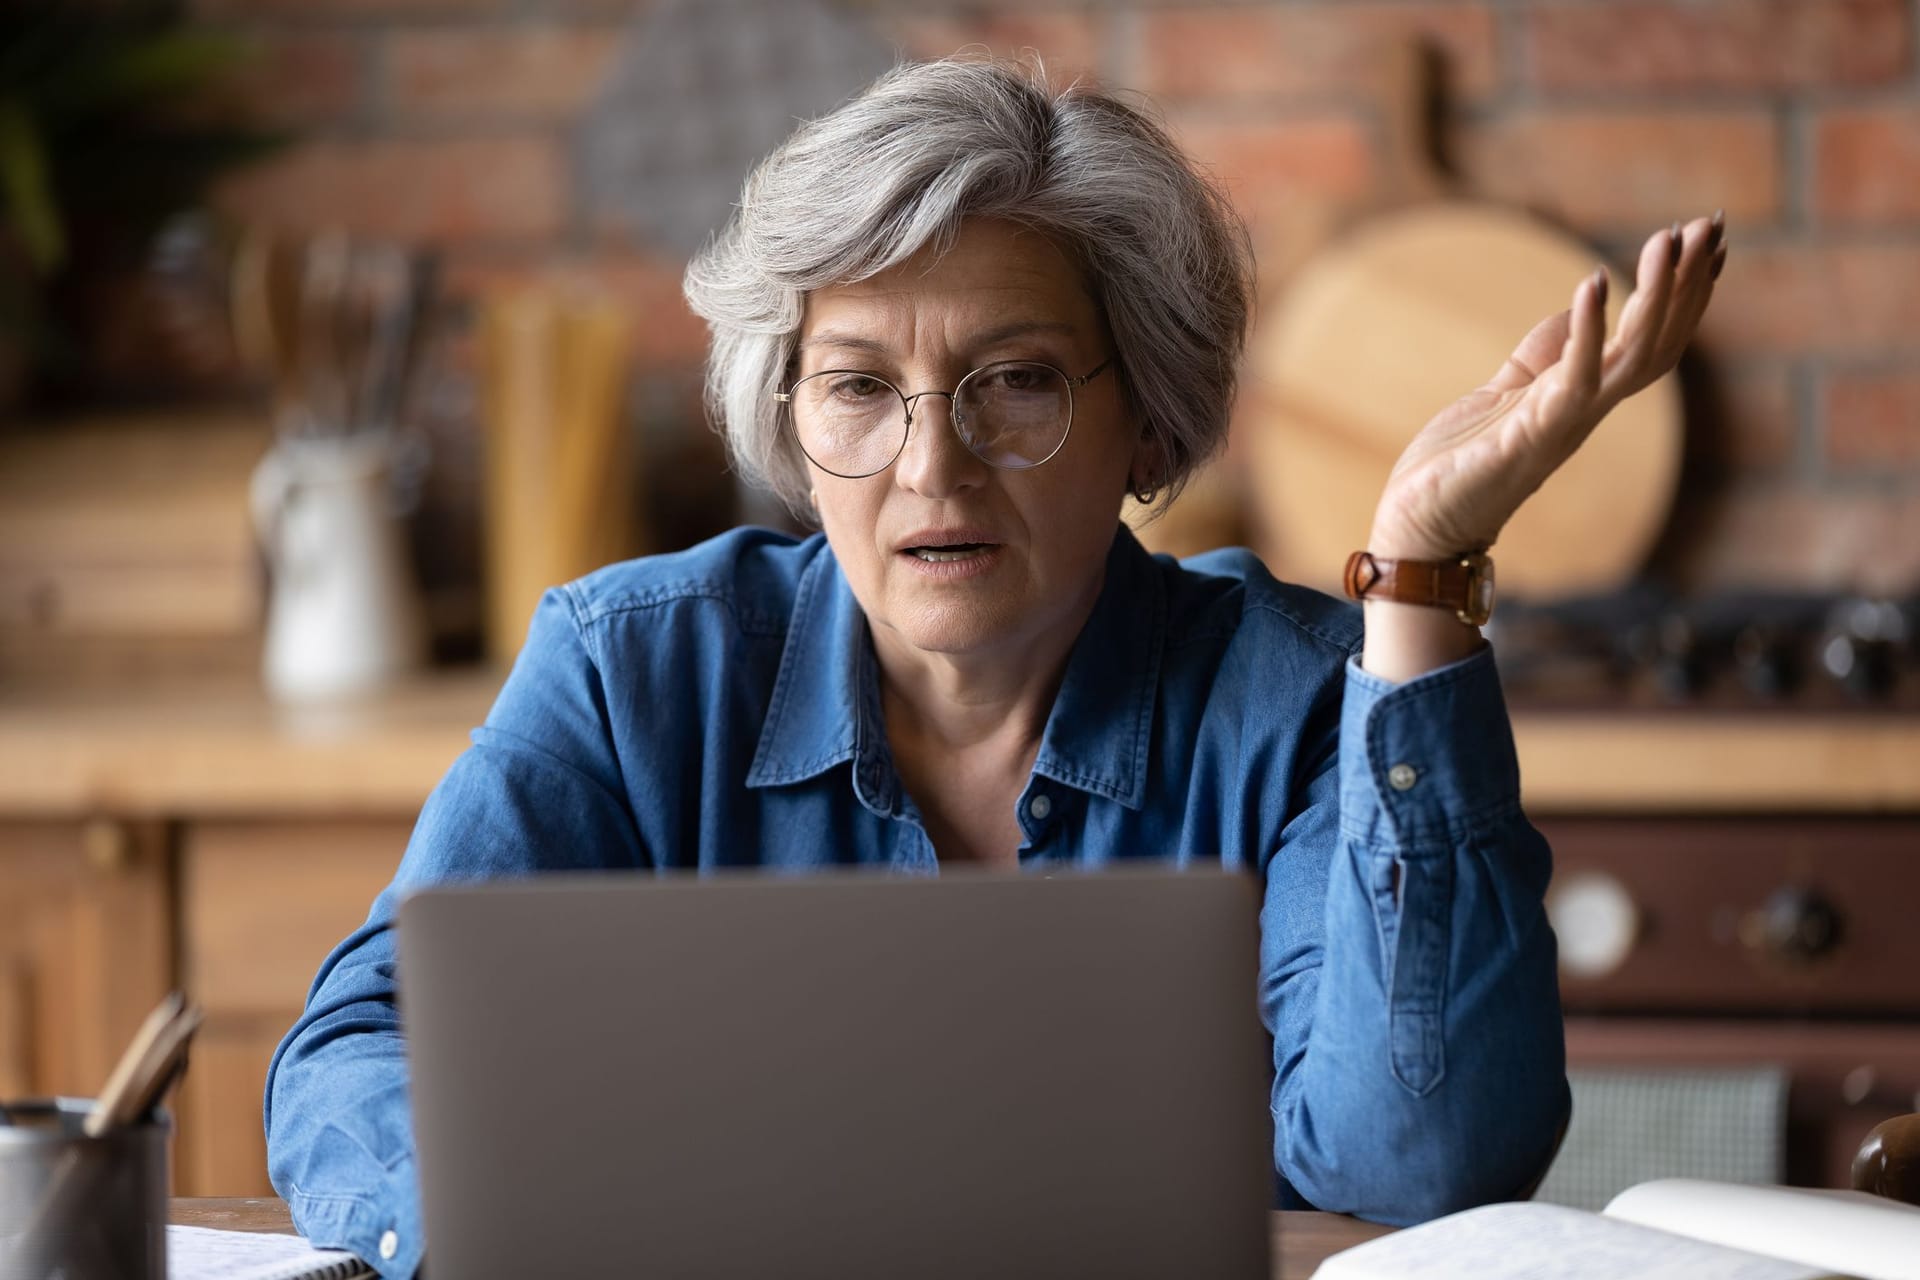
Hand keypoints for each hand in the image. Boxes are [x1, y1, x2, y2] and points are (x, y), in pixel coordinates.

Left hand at [1367, 211, 1726, 560]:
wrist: (1420, 528)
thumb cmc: (1460, 465)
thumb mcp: (1507, 393)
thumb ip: (1544, 353)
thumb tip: (1580, 308)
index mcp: (1582, 399)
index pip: (1650, 340)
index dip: (1683, 292)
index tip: (1707, 238)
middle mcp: (1586, 411)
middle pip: (1658, 342)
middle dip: (1686, 283)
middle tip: (1711, 223)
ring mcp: (1564, 424)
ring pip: (1633, 357)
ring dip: (1656, 297)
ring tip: (1669, 240)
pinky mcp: (1531, 436)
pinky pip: (1573, 379)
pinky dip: (1586, 330)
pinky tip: (1594, 282)